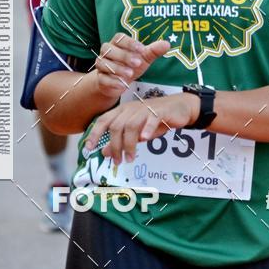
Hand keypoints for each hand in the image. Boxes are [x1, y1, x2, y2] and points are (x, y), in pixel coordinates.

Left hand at [84, 92, 200, 164]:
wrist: (180, 107)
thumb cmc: (156, 120)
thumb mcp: (136, 132)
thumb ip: (120, 140)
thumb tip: (103, 152)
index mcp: (122, 111)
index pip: (103, 120)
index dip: (94, 133)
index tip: (88, 148)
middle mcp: (131, 108)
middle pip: (116, 126)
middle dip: (115, 146)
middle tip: (118, 161)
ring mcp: (145, 109)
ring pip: (131, 125)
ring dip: (129, 144)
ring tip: (130, 158)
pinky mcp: (160, 111)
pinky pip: (151, 119)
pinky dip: (146, 128)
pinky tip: (145, 139)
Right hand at [94, 34, 170, 100]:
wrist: (118, 82)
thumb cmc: (131, 66)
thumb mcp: (144, 58)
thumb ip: (153, 51)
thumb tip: (167, 44)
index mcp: (117, 43)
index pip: (119, 38)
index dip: (130, 43)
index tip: (141, 49)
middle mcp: (107, 52)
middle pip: (109, 49)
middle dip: (124, 56)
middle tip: (138, 63)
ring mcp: (101, 65)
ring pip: (104, 63)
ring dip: (117, 69)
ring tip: (130, 74)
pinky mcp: (100, 78)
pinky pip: (102, 78)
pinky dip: (112, 81)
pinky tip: (122, 84)